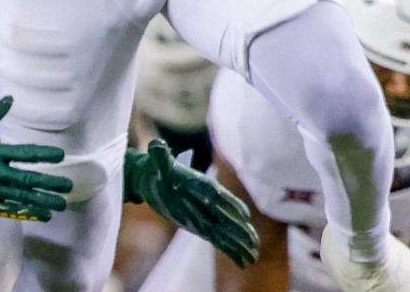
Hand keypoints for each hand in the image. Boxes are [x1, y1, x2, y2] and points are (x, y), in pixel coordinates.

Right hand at [0, 96, 71, 220]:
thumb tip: (11, 98)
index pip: (26, 153)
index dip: (45, 154)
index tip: (61, 156)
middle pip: (29, 180)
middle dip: (50, 184)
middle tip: (69, 187)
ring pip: (22, 198)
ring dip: (43, 201)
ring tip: (61, 205)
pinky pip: (10, 209)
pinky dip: (27, 211)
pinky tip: (41, 214)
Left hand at [124, 139, 259, 267]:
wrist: (155, 178)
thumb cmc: (157, 168)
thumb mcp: (157, 162)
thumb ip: (159, 156)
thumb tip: (156, 146)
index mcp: (202, 185)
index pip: (219, 196)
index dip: (231, 205)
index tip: (244, 216)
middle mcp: (208, 202)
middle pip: (228, 217)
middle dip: (240, 230)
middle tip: (254, 243)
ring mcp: (206, 215)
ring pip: (227, 232)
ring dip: (240, 244)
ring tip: (253, 257)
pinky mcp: (201, 226)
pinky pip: (219, 240)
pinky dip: (231, 251)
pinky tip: (243, 262)